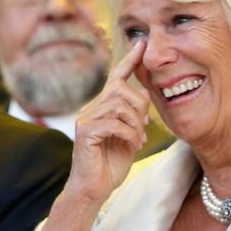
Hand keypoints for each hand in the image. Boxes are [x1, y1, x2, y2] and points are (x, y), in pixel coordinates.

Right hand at [67, 41, 150, 205]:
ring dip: (136, 124)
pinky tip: (133, 145)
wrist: (94, 188)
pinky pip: (115, 123)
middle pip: (122, 90)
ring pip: (120, 106)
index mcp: (103, 106)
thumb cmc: (112, 163)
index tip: (142, 43)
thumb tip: (146, 94)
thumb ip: (136, 115)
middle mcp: (92, 108)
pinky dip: (130, 134)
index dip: (130, 60)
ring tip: (138, 140)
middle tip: (145, 127)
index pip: (117, 77)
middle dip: (140, 107)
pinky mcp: (85, 132)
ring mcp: (85, 119)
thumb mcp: (131, 135)